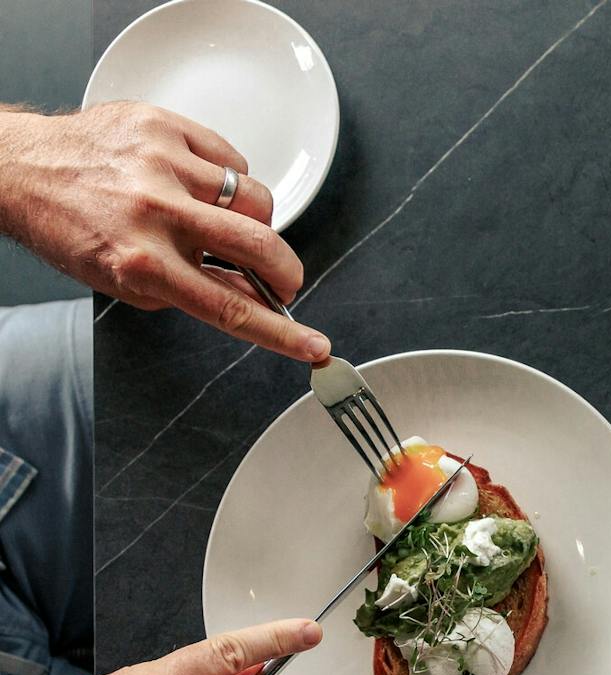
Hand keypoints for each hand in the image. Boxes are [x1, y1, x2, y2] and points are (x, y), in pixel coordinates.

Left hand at [0, 102, 328, 360]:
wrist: (22, 169)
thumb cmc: (73, 228)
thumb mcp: (130, 282)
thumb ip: (197, 291)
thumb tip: (257, 297)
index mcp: (141, 262)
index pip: (230, 308)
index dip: (281, 333)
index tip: (314, 346)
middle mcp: (153, 211)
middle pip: (259, 245)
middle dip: (286, 270)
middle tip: (283, 279)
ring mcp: (161, 164)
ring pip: (255, 197)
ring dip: (252, 218)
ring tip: (221, 219)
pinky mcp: (164, 127)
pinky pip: (231, 159)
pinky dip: (227, 178)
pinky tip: (201, 185)